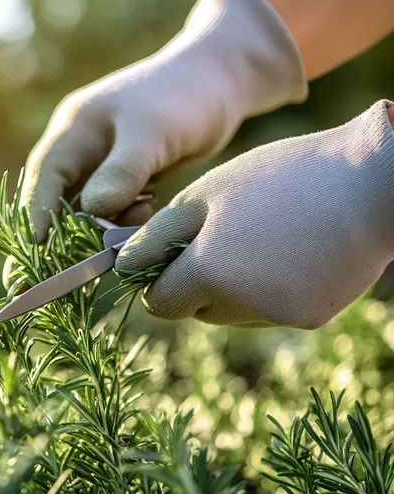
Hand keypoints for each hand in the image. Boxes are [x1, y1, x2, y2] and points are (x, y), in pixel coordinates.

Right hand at [19, 0, 306, 240]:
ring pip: (84, 210)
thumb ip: (122, 171)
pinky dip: (120, 222)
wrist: (222, 81)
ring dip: (96, 231)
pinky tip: (142, 221)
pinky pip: (111, 210)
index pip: (45, 177)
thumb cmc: (185, 96)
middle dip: (54, 237)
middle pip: (55, 199)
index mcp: (74, 129)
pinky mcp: (125, 177)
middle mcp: (81, 148)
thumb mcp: (153, 132)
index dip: (37, 213)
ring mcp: (102, 163)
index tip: (35, 249)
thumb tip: (93, 210)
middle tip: (43, 276)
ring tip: (119, 239)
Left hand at [116, 100, 393, 328]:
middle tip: (217, 236)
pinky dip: (266, 289)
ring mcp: (278, 316)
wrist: (372, 179)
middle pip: (194, 309)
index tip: (167, 255)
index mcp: (208, 273)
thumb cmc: (279, 176)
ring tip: (258, 237)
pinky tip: (289, 251)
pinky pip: (267, 311)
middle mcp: (240, 306)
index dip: (156, 279)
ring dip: (229, 286)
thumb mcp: (205, 195)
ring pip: (229, 313)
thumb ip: (158, 237)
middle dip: (193, 281)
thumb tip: (125, 267)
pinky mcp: (309, 317)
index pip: (159, 302)